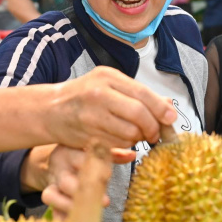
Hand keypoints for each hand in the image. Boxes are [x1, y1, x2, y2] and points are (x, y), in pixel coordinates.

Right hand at [40, 145, 133, 220]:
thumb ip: (112, 154)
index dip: (94, 168)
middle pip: (65, 182)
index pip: (79, 159)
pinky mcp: (51, 201)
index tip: (108, 176)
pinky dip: (63, 220)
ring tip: (89, 214)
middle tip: (105, 202)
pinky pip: (53, 212)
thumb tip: (132, 155)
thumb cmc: (80, 156)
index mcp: (69, 153)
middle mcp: (58, 170)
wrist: (55, 163)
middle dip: (83, 192)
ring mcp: (52, 186)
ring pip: (51, 197)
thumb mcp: (93, 152)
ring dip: (70, 207)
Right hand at [46, 66, 176, 150]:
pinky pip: (117, 144)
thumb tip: (169, 105)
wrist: (50, 110)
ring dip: (138, 138)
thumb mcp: (109, 85)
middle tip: (155, 133)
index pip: (142, 93)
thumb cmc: (84, 96)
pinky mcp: (87, 135)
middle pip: (138, 114)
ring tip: (134, 134)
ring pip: (129, 133)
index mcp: (107, 77)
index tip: (170, 118)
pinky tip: (119, 139)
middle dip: (152, 127)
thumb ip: (138, 93)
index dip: (160, 108)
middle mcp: (99, 94)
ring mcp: (91, 115)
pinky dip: (124, 145)